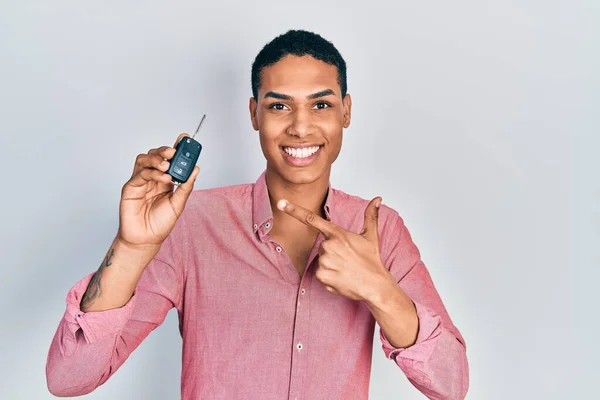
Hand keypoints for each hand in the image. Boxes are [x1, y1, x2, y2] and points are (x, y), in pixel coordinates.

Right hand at [117, 133, 199, 247]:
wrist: (146, 240)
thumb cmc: (160, 224)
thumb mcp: (178, 204)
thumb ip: (186, 187)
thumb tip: (196, 169)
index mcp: (164, 180)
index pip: (169, 159)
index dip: (175, 147)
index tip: (185, 137)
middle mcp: (151, 178)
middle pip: (155, 156)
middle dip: (164, 151)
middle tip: (174, 151)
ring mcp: (140, 182)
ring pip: (144, 160)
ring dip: (156, 159)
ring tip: (167, 165)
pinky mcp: (130, 188)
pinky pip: (139, 174)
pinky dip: (152, 173)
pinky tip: (163, 178)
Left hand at [277, 196, 395, 301]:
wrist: (375, 285)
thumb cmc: (372, 261)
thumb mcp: (371, 236)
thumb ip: (371, 216)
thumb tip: (378, 199)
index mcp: (338, 234)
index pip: (312, 219)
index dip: (294, 210)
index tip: (281, 203)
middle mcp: (329, 245)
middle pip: (322, 247)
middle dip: (332, 253)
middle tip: (347, 260)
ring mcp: (325, 260)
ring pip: (320, 260)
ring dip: (331, 266)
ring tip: (345, 269)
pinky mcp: (321, 275)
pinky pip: (319, 274)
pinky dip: (328, 277)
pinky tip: (341, 278)